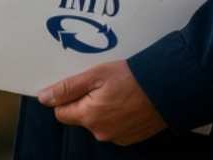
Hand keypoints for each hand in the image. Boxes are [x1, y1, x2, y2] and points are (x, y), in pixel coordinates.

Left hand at [36, 59, 166, 144]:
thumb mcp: (95, 75)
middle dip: (86, 102)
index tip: (79, 85)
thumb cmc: (133, 78)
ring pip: (98, 122)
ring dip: (102, 109)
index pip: (61, 112)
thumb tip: (44, 97)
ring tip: (118, 91)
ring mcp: (117, 137)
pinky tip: (127, 101)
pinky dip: (117, 115)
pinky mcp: (131, 137)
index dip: (67, 97)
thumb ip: (68, 88)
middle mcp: (101, 132)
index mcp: (89, 116)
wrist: (168, 87)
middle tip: (102, 84)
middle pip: (80, 117)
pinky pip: (114, 126)